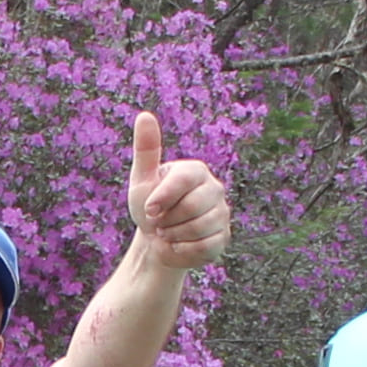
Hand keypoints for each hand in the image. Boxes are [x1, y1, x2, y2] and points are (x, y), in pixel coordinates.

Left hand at [122, 110, 231, 273]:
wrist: (156, 239)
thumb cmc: (149, 204)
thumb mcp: (142, 178)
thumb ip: (146, 149)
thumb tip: (144, 115)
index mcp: (196, 170)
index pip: (183, 181)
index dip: (162, 198)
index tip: (148, 210)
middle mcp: (215, 188)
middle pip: (191, 207)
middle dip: (167, 220)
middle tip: (158, 222)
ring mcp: (222, 214)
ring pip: (198, 229)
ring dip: (173, 236)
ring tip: (167, 232)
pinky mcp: (223, 237)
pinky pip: (202, 247)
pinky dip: (182, 251)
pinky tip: (177, 245)